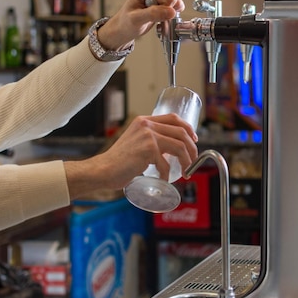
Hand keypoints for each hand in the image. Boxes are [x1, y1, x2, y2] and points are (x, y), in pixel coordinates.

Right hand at [64, 114, 197, 198]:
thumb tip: (171, 151)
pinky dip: (167, 173)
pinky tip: (163, 179)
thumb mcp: (135, 143)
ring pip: (179, 146)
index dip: (187, 128)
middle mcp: (146, 125)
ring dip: (187, 160)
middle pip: (181, 132)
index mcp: (144, 121)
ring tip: (186, 171)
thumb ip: (150, 141)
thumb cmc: (118, 162)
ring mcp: (148, 136)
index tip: (194, 139)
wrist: (103, 170)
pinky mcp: (148, 149)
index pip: (173, 118)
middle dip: (192, 147)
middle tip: (193, 160)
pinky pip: (166, 163)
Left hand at [96, 0, 184, 50]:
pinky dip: (170, 14)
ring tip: (154, 14)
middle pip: (175, 0)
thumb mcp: (136, 20)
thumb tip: (171, 12)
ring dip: (168, 13)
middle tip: (151, 14)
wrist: (126, 26)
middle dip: (165, 11)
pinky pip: (178, 6)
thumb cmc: (127, 21)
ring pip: (178, 4)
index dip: (162, 10)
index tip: (149, 12)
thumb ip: (153, 14)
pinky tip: (159, 14)